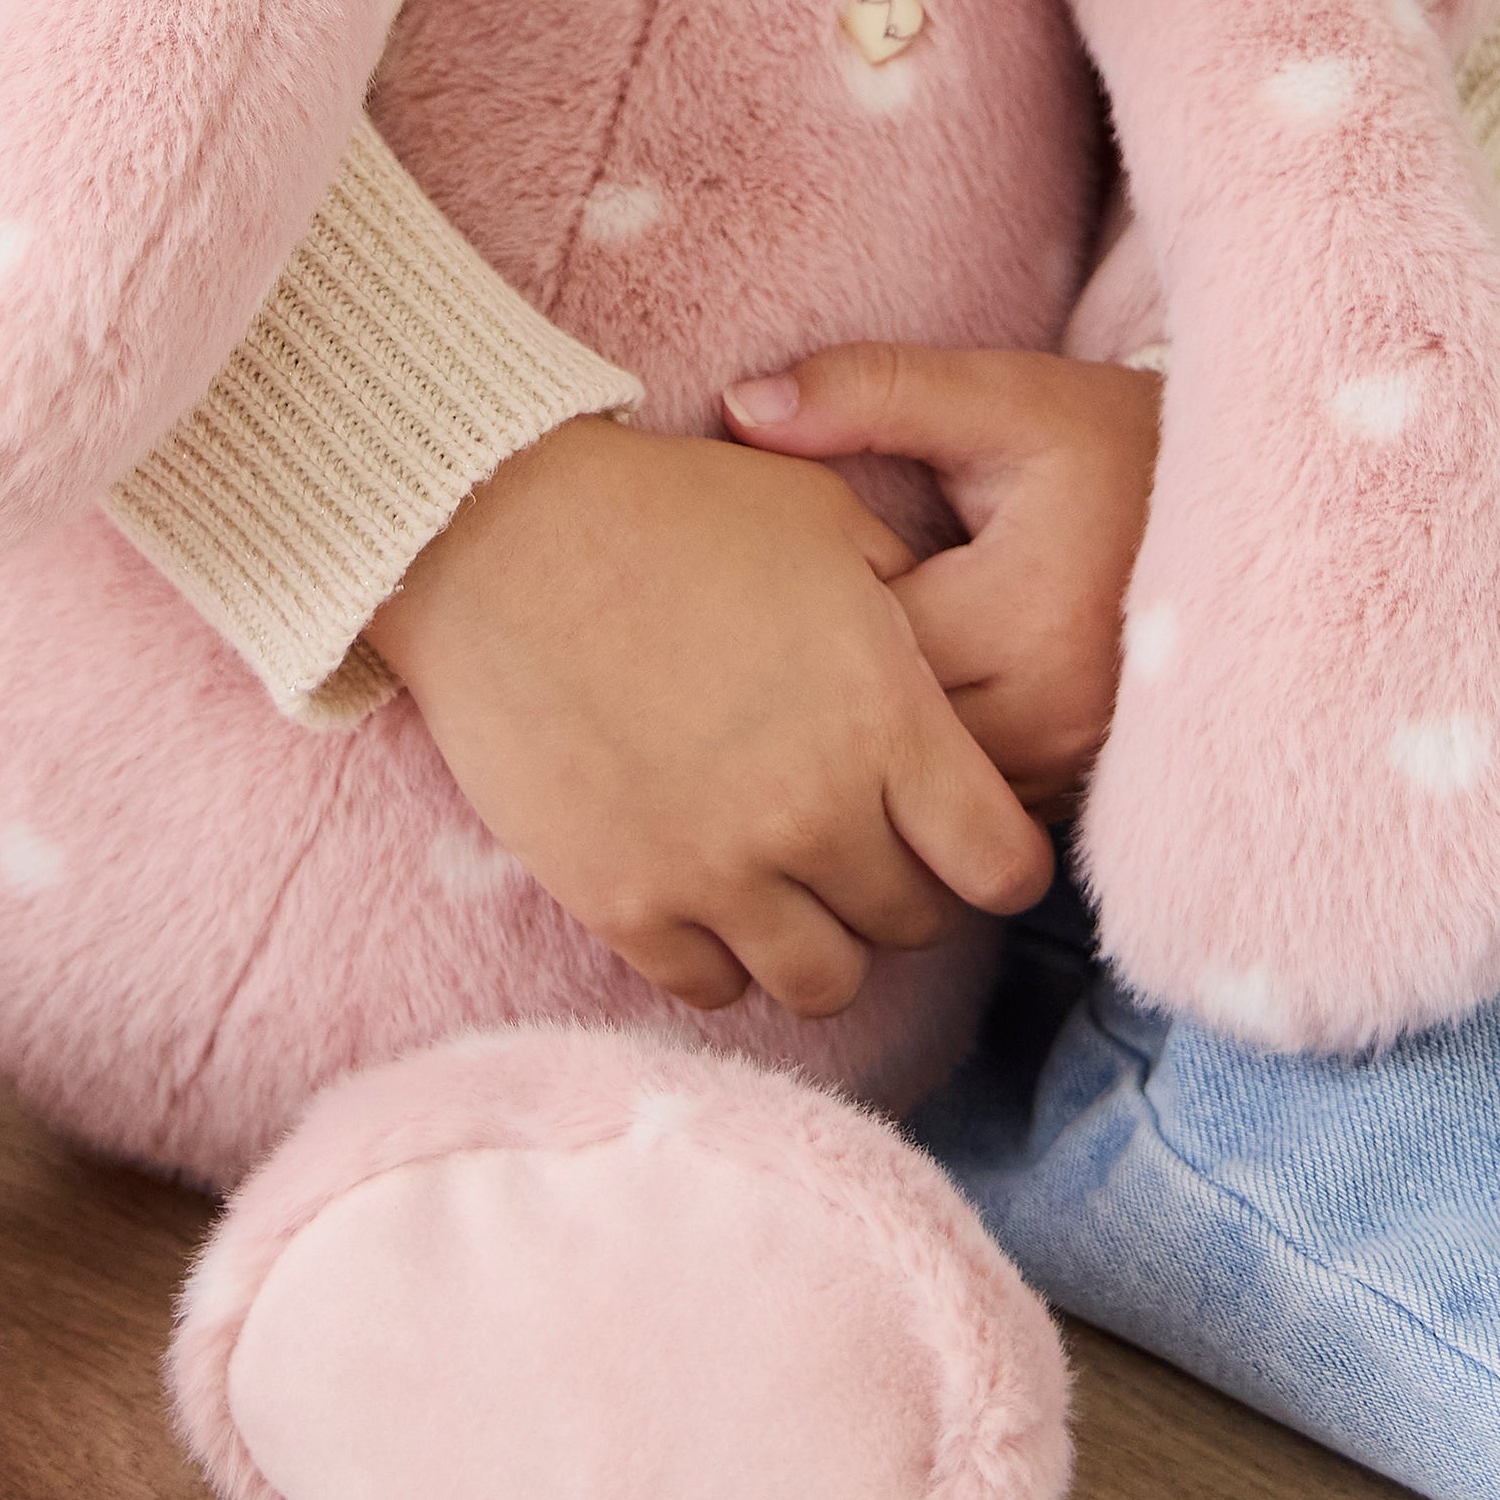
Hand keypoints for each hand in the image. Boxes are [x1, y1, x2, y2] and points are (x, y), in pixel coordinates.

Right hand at [368, 414, 1048, 1020]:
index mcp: (884, 720)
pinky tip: (715, 896)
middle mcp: (814, 814)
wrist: (497, 538)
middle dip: (910, 888)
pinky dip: (727, 956)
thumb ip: (909, 606)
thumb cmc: (669, 510)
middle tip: (872, 841)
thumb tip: (944, 665)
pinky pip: (712, 989)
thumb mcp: (824, 522)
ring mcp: (716, 872)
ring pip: (824, 984)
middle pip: (916, 926)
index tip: (971, 836)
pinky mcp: (625, 904)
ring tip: (797, 885)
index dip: (1000, 858)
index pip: (1003, 867)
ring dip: (825, 940)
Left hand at [723, 346, 1164, 818]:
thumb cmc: (1112, 443)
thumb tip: (738, 409)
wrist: (1251, 504)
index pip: (859, 650)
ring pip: (921, 799)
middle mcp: (1053, 709)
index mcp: (1023, 610)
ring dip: (871, 753)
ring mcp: (1073, 762)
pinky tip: (888, 730)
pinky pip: (969, 813)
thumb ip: (869, 392)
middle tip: (759, 652)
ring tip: (815, 695)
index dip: (798, 619)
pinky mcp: (1084, 791)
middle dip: (821, 700)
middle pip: (881, 740)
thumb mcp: (1001, 395)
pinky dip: (924, 781)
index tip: (768, 581)